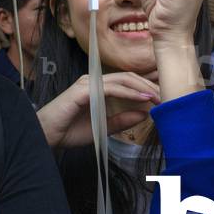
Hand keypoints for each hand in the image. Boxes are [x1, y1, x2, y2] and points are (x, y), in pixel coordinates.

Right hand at [36, 72, 159, 147]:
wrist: (46, 136)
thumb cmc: (70, 131)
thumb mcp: (104, 128)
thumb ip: (123, 120)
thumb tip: (144, 114)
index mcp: (99, 87)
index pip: (128, 82)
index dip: (147, 87)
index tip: (164, 97)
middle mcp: (94, 81)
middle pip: (129, 77)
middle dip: (150, 86)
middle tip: (167, 96)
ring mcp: (88, 83)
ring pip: (123, 80)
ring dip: (143, 88)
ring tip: (159, 98)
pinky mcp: (83, 90)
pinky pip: (111, 88)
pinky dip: (129, 93)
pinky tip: (143, 99)